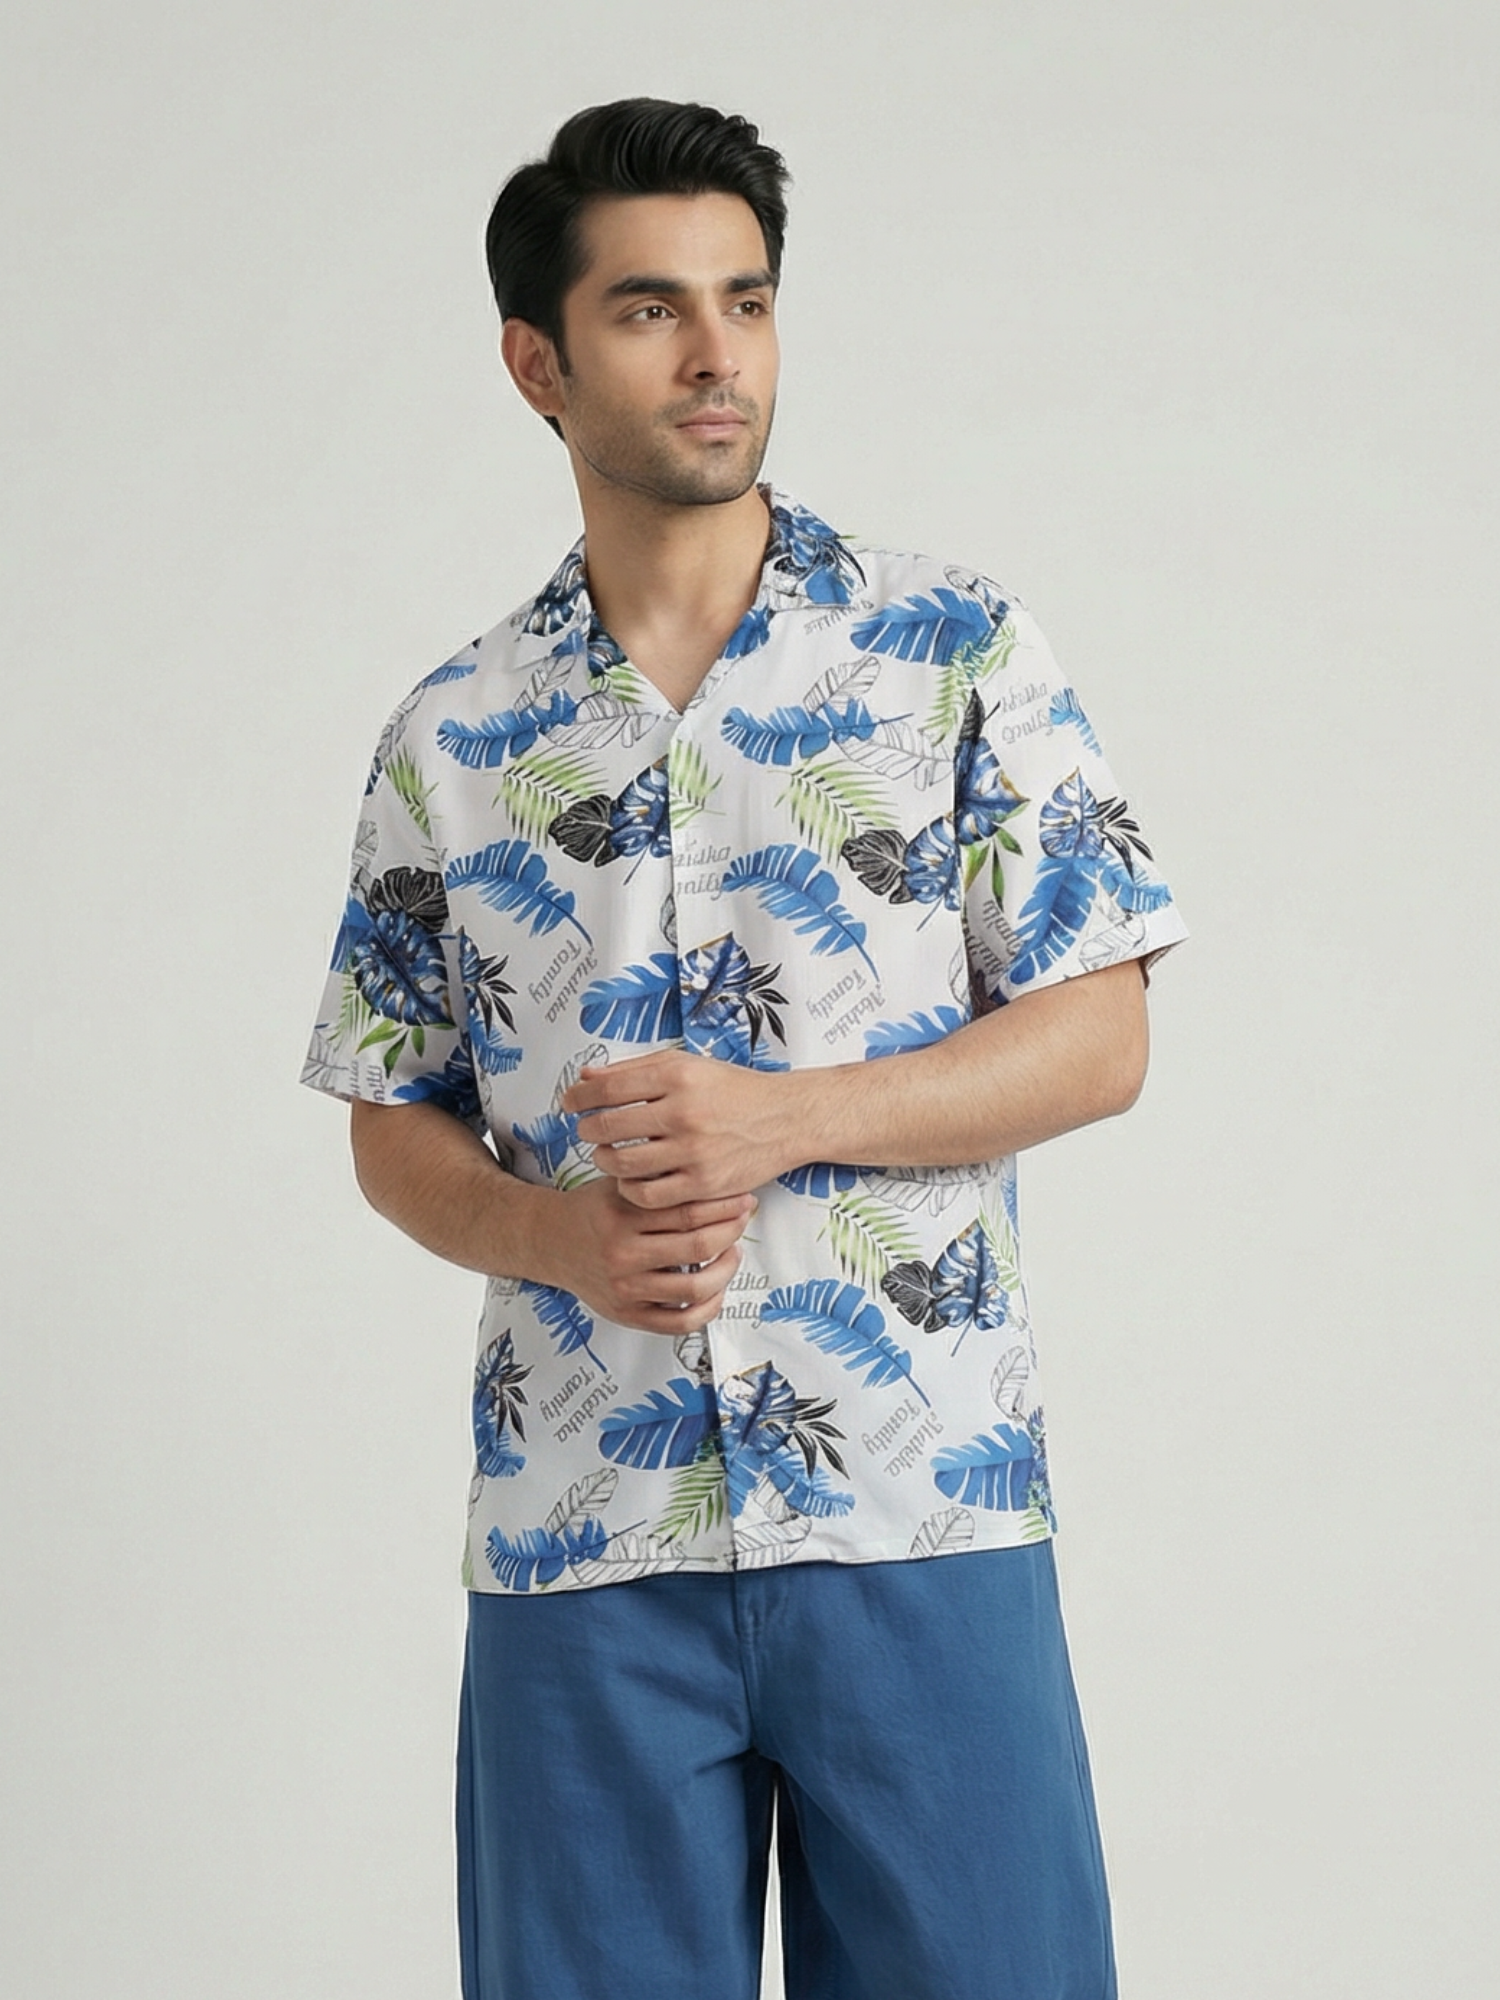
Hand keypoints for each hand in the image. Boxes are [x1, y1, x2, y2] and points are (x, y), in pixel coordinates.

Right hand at [534, 1176, 756, 1334]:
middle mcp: (622, 1255)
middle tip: (743, 1219)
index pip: (688, 1212)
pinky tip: (716, 1290)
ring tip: (732, 1252)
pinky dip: (707, 1309)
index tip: (742, 1198)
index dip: (724, 1205)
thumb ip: (656, 1179)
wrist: (551, 1242)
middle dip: (731, 1231)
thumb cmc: (593, 1211)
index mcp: (622, 1217)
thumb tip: (710, 1172)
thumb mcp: (618, 1184)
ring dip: (726, 1269)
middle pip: (697, 1246)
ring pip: (694, 1288)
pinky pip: (679, 1323)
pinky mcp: (628, 1314)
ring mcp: (625, 1289)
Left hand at [562, 1050, 796, 1208]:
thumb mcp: (687, 1066)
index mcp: (678, 1077)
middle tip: (587, 1131)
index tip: (571, 1103)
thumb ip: (636, 1069)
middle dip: (588, 1130)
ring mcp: (694, 1151)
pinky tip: (632, 1180)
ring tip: (607, 1156)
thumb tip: (587, 1075)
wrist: (786, 1118)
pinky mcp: (703, 1184)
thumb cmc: (734, 1090)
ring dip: (605, 1160)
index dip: (580, 1097)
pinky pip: (648, 1195)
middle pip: (609, 1126)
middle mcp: (684, 1112)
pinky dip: (631, 1189)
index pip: (609, 1087)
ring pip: (623, 1164)